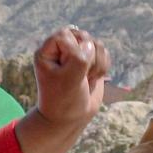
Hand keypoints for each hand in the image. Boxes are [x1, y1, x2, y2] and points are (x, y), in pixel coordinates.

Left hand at [17, 26, 111, 152]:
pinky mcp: (90, 61)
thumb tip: (92, 44)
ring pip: (96, 44)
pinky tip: (94, 79)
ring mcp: (77, 55)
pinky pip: (105, 53)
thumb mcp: (70, 79)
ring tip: (87, 79)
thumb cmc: (64, 100)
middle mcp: (61, 50)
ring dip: (97, 64)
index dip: (73, 49)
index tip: (69, 70)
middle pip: (83, 36)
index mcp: (48, 51)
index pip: (65, 34)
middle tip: (80, 76)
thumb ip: (80, 58)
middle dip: (88, 57)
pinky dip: (104, 67)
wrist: (71, 118)